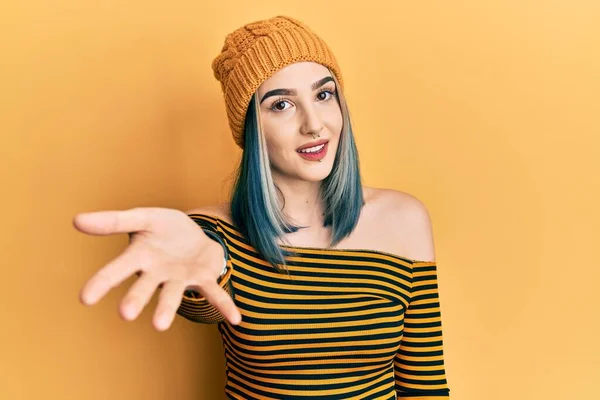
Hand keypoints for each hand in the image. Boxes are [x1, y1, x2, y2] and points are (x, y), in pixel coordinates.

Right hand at [74, 207, 240, 330]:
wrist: (194, 232)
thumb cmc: (163, 228)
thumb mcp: (143, 218)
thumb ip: (114, 221)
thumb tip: (76, 220)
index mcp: (139, 256)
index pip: (116, 269)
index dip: (102, 282)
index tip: (85, 298)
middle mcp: (157, 273)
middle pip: (145, 286)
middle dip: (136, 298)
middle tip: (126, 314)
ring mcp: (180, 278)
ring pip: (173, 293)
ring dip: (168, 308)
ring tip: (160, 325)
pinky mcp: (203, 278)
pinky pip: (213, 293)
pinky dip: (223, 305)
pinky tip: (236, 319)